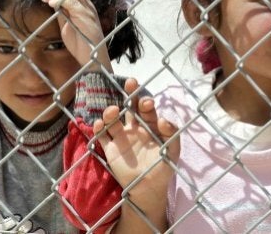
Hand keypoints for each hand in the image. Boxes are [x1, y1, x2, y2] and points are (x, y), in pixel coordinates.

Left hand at [38, 0, 111, 71]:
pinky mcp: (87, 19)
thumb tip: (52, 1)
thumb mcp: (67, 25)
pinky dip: (61, 1)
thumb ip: (62, 13)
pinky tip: (51, 4)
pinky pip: (74, 4)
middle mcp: (88, 6)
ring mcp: (89, 12)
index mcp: (84, 5)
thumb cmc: (80, 45)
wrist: (91, 61)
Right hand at [93, 79, 178, 209]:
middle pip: (130, 106)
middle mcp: (135, 128)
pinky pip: (101, 136)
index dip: (146, 102)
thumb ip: (172, 135)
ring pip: (113, 119)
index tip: (147, 103)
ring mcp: (121, 137)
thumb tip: (163, 120)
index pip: (147, 109)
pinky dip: (98, 128)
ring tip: (112, 111)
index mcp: (150, 126)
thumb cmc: (163, 168)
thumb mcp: (173, 152)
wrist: (148, 188)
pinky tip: (99, 125)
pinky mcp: (110, 149)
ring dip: (110, 112)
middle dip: (130, 93)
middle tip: (131, 82)